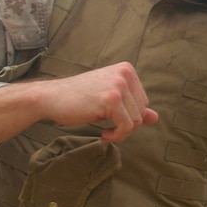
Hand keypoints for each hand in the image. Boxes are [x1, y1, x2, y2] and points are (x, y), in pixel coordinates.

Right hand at [39, 62, 159, 142]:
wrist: (51, 98)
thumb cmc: (79, 100)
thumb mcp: (109, 101)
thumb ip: (132, 107)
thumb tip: (155, 118)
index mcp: (127, 70)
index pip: (143, 102)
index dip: (129, 117)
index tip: (113, 121)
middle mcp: (125, 73)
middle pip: (141, 111)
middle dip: (126, 125)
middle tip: (109, 129)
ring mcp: (119, 85)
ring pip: (136, 120)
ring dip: (121, 132)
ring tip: (106, 132)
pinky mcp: (112, 99)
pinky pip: (127, 126)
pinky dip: (117, 136)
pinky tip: (104, 135)